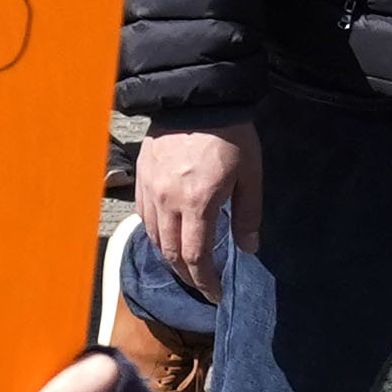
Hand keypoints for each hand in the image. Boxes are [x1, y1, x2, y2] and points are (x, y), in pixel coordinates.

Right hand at [133, 120, 261, 291]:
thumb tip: (249, 249)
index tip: (215, 293)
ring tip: (186, 263)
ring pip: (153, 236)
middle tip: (202, 284)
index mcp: (198, 204)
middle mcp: (168, 202)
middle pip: (169, 253)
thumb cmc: (231, 136)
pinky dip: (156, 233)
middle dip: (186, 275)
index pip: (195, 257)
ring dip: (169, 256)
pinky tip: (169, 234)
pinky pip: (144, 216)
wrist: (196, 98)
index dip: (205, 281)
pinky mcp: (141, 177)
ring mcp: (150, 190)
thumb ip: (248, 215)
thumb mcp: (251, 176)